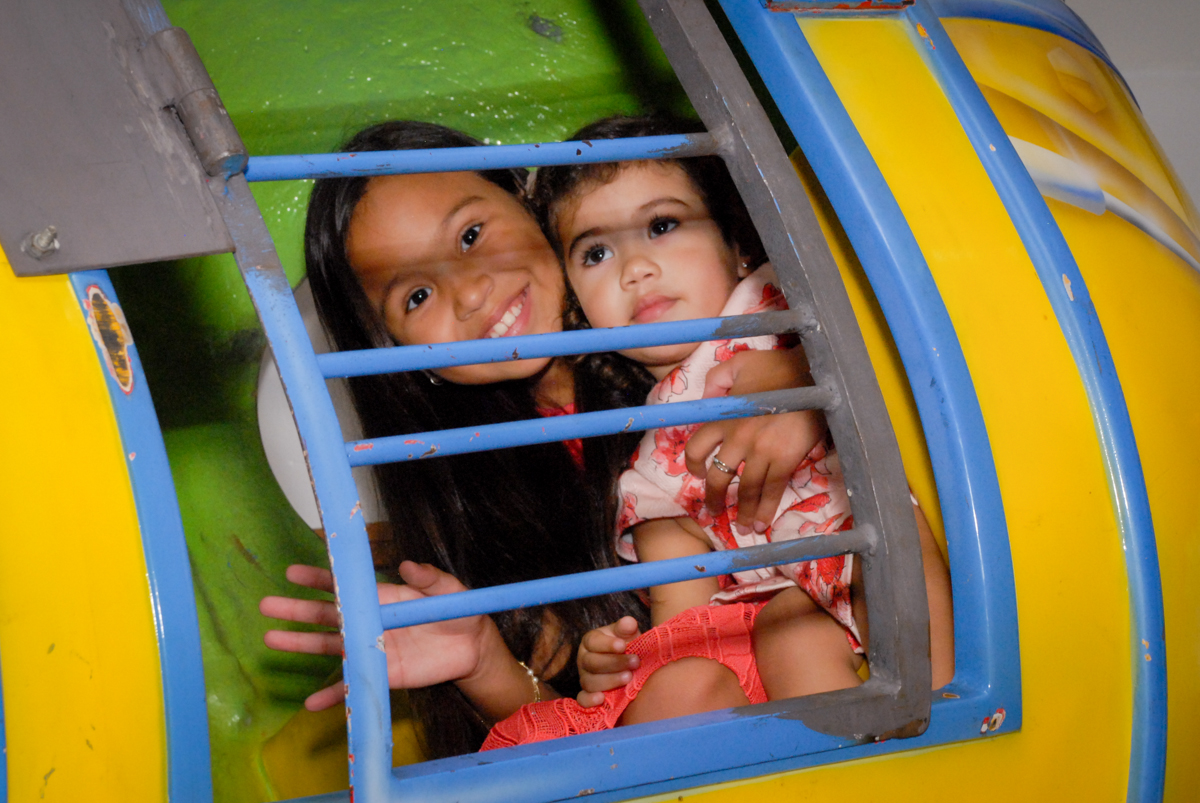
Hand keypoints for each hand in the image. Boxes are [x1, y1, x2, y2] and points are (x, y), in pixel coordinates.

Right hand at [261, 561, 491, 710]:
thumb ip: (429, 578)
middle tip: (267, 605)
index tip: (292, 574)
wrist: (474, 649)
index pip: (346, 586)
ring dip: (301, 644)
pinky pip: (352, 685)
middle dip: (297, 610)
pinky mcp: (381, 674)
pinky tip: (310, 702)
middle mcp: (370, 622)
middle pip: (327, 615)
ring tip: (271, 639)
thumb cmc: (458, 612)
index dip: (320, 579)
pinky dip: (332, 694)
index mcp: (382, 597)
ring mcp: (372, 649)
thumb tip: (408, 565)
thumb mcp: (448, 590)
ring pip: (330, 646)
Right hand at [576, 616, 641, 706]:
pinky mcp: (586, 694)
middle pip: (592, 663)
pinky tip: (601, 699)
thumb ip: (626, 628)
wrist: (628, 664)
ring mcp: (584, 677)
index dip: (607, 645)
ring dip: (609, 681)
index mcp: (591, 641)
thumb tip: (629, 622)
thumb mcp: (627, 634)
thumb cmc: (627, 646)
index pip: (593, 642)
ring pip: (589, 682)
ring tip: (629, 678)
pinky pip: (582, 699)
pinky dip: (589, 700)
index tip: (623, 646)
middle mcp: (584, 659)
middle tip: (636, 662)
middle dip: (615, 663)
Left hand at [688, 349, 827, 531]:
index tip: (698, 474)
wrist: (813, 373)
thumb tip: (705, 400)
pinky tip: (761, 524)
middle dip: (714, 498)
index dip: (694, 465)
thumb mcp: (737, 363)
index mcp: (723, 416)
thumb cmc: (776, 366)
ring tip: (741, 527)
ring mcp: (761, 451)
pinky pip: (772, 490)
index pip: (696, 448)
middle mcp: (737, 438)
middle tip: (714, 511)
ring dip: (741, 512)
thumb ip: (715, 380)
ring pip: (746, 489)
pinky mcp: (785, 459)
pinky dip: (765, 509)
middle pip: (718, 476)